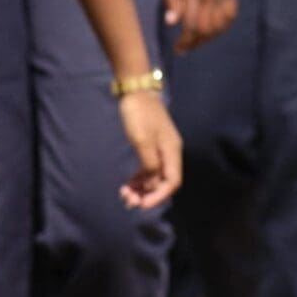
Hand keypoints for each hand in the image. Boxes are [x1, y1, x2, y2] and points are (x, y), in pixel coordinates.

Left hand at [116, 90, 182, 210]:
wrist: (135, 91)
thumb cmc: (139, 115)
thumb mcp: (143, 141)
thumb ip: (149, 165)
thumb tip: (152, 185)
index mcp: (172, 151)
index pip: (172, 182)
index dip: (159, 197)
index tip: (141, 205)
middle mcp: (169, 153)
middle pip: (163, 182)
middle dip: (147, 195)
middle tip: (128, 201)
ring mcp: (160, 150)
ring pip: (154, 177)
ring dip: (141, 189)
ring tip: (124, 195)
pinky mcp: (151, 146)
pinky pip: (148, 169)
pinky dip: (139, 179)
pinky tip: (127, 185)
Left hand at [164, 0, 236, 53]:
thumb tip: (172, 23)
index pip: (192, 27)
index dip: (185, 42)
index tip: (178, 49)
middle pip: (206, 30)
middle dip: (195, 43)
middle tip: (185, 47)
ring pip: (220, 26)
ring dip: (208, 38)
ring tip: (197, 40)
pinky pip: (231, 15)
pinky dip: (224, 27)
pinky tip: (215, 30)